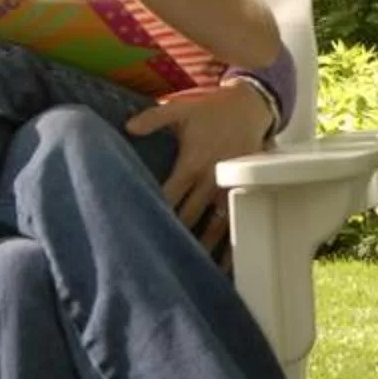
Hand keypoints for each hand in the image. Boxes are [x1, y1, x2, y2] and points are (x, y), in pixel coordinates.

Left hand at [126, 84, 278, 264]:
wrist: (250, 108)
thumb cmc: (212, 110)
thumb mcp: (181, 109)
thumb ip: (153, 118)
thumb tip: (127, 127)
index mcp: (192, 163)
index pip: (168, 195)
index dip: (153, 211)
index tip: (137, 230)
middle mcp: (211, 181)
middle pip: (189, 217)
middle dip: (173, 236)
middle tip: (155, 260)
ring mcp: (229, 191)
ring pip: (213, 228)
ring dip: (201, 249)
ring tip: (186, 270)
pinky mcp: (243, 194)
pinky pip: (235, 225)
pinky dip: (228, 248)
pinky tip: (221, 268)